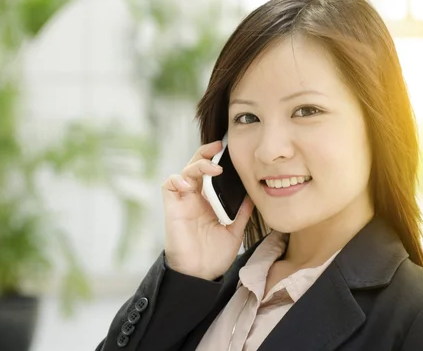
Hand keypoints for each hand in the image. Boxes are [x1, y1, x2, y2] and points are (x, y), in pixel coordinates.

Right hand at [161, 140, 253, 279]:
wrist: (200, 275)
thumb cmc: (215, 256)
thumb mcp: (234, 230)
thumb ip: (241, 212)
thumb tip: (253, 194)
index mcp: (209, 201)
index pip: (211, 173)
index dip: (217, 159)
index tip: (230, 150)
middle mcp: (195, 198)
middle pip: (197, 166)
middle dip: (206, 153)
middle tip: (219, 147)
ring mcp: (183, 202)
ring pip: (185, 171)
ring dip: (197, 165)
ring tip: (212, 168)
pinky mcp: (172, 208)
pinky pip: (169, 185)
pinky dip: (177, 179)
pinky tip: (189, 184)